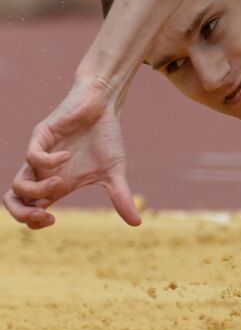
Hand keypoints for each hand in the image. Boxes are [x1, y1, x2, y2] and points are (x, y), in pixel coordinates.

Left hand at [4, 78, 140, 228]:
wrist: (103, 105)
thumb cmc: (105, 139)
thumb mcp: (115, 172)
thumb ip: (121, 198)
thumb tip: (137, 224)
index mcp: (56, 185)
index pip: (30, 209)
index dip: (32, 222)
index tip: (53, 219)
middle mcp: (43, 173)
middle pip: (13, 200)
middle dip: (22, 214)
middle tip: (46, 213)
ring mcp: (39, 155)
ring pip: (17, 184)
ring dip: (37, 190)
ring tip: (61, 182)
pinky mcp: (41, 137)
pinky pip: (32, 156)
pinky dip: (50, 161)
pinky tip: (69, 155)